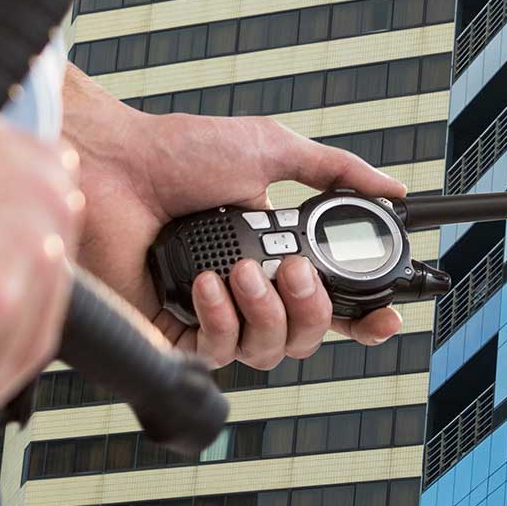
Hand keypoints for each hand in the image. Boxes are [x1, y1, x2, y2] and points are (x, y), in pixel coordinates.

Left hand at [62, 69, 405, 368]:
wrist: (113, 165)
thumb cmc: (178, 153)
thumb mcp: (270, 150)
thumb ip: (336, 171)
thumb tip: (393, 189)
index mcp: (273, 255)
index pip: (329, 304)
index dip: (364, 320)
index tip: (385, 317)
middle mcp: (245, 291)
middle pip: (306, 338)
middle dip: (313, 310)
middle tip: (293, 270)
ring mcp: (209, 314)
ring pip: (268, 352)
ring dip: (266, 312)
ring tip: (242, 269)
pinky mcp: (171, 334)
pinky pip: (217, 355)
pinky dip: (221, 320)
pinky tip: (205, 285)